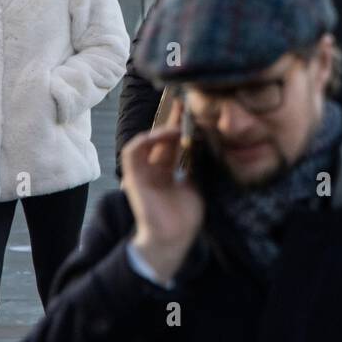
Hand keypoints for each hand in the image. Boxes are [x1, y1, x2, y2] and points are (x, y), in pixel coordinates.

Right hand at [122, 102, 203, 285]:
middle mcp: (155, 167)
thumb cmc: (185, 216)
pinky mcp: (133, 177)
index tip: (196, 109)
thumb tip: (208, 140)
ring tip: (178, 124)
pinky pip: (133, 152)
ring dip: (161, 129)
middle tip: (187, 102)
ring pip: (148, 140)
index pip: (175, 141)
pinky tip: (162, 135)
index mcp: (169, 169)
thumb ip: (196, 163)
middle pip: (163, 137)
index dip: (183, 125)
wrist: (172, 239)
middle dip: (174, 119)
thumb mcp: (196, 183)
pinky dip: (145, 140)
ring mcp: (143, 171)